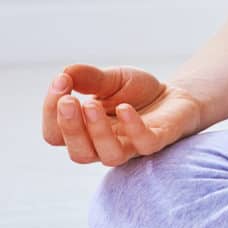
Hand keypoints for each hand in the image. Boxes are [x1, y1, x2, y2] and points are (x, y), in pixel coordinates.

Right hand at [40, 63, 205, 167]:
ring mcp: (131, 146)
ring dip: (97, 132)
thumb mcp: (109, 79)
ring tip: (91, 104)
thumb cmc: (136, 93)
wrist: (175, 96)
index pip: (55, 134)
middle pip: (78, 152)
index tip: (60, 81)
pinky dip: (133, 127)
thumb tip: (64, 73)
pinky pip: (143, 143)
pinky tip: (125, 108)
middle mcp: (103, 146)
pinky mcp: (157, 140)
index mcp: (84, 132)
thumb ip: (87, 78)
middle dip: (69, 127)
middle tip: (68, 100)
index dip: (51, 112)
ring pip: (108, 155)